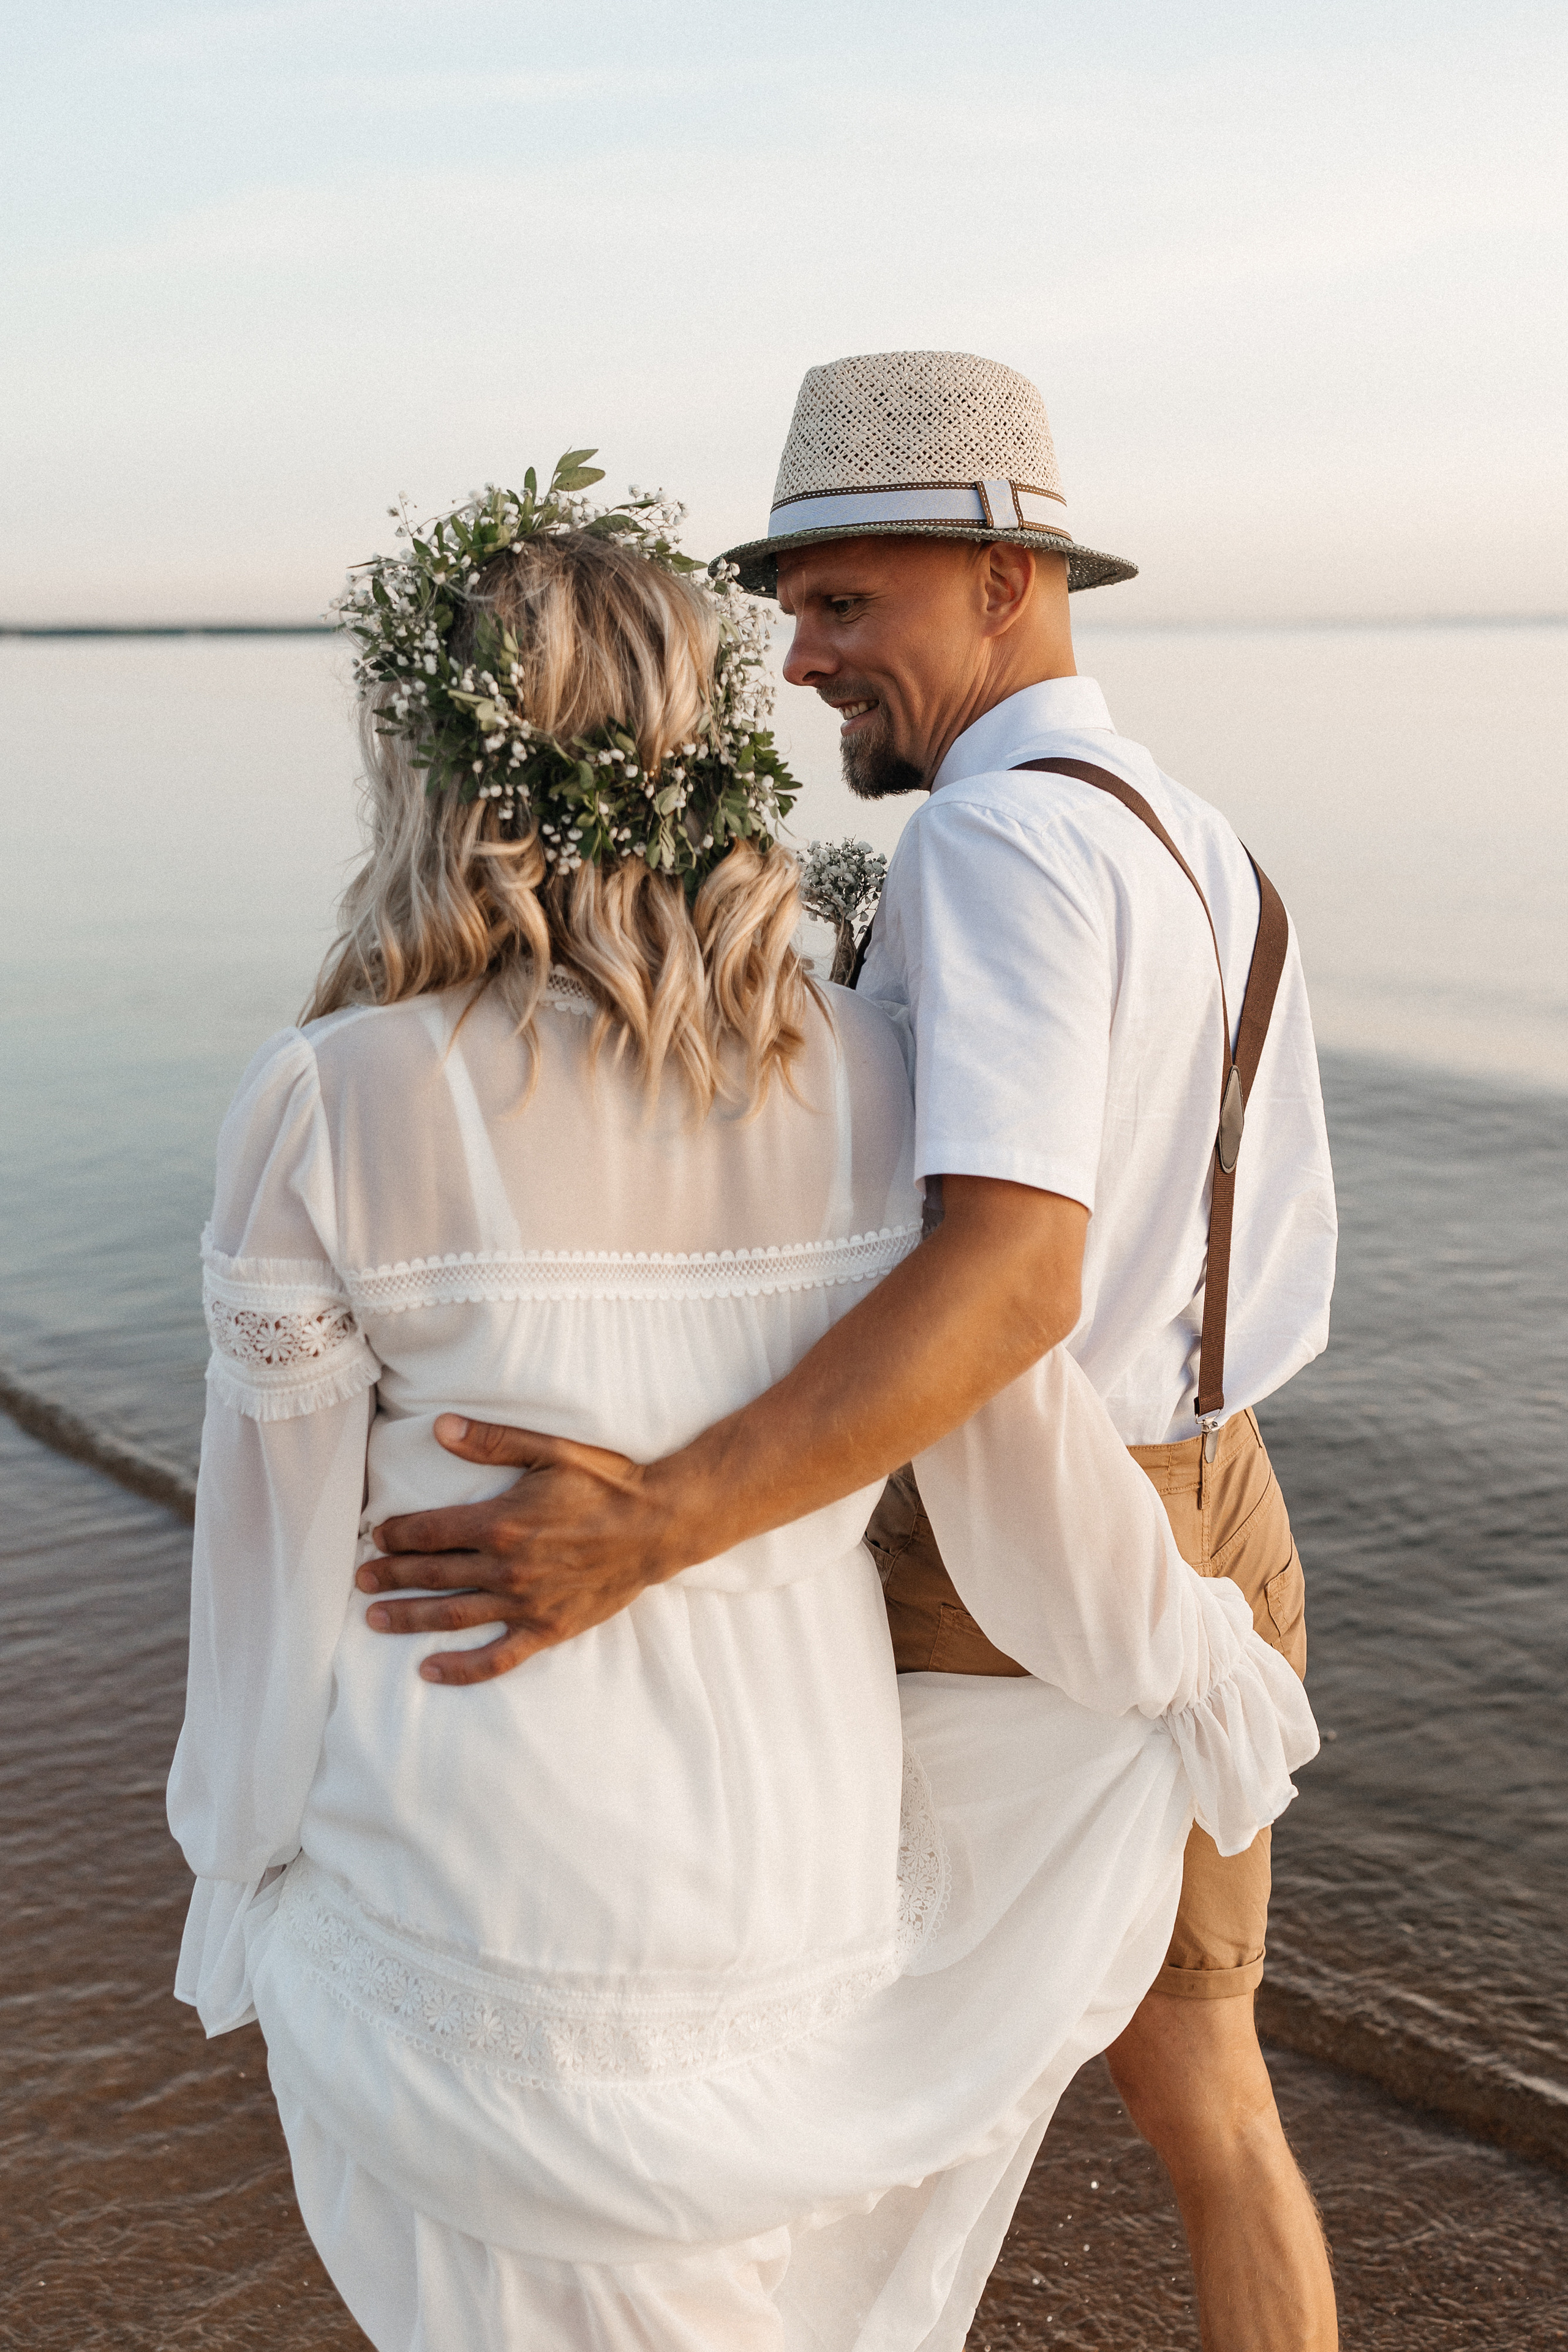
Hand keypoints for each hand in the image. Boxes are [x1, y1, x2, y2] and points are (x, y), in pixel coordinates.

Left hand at [358, 1415, 675, 1685]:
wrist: (658, 1525)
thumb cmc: (607, 1483)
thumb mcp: (551, 1450)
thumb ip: (492, 1442)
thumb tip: (440, 1428)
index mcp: (501, 1521)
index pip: (431, 1531)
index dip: (397, 1534)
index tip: (376, 1536)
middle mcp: (506, 1567)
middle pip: (432, 1574)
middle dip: (391, 1576)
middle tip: (361, 1579)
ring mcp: (525, 1603)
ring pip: (452, 1615)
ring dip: (409, 1618)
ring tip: (375, 1619)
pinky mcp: (546, 1628)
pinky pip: (496, 1657)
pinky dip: (461, 1667)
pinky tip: (430, 1670)